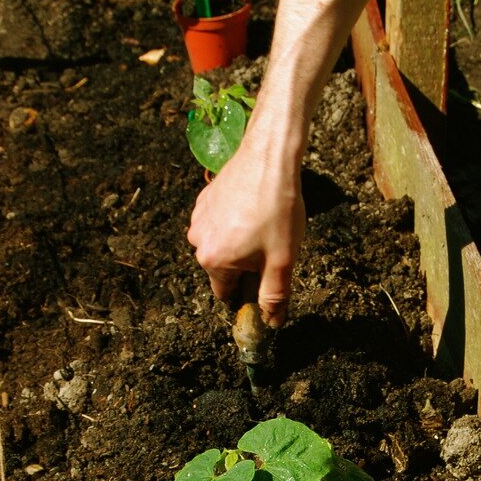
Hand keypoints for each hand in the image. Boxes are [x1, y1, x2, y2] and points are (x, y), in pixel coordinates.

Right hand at [187, 137, 303, 326]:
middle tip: (272, 247)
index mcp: (213, 261)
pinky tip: (254, 209)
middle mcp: (198, 241)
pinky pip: (219, 222)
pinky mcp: (205, 199)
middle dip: (245, 266)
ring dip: (240, 243)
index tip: (266, 281)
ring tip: (265, 225)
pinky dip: (235, 222)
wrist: (269, 158)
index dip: (248, 293)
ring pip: (221, 244)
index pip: (226, 294)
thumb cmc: (277, 209)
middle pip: (223, 269)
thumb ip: (275, 296)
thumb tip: (272, 322)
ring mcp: (199, 218)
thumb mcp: (282, 260)